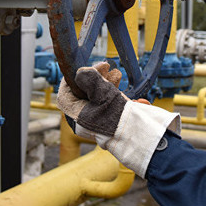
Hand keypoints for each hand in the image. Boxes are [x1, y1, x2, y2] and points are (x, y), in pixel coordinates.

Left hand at [56, 61, 181, 177]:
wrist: (138, 139)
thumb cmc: (117, 118)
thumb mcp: (103, 93)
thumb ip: (90, 79)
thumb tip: (80, 72)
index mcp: (75, 114)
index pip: (66, 92)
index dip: (75, 76)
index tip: (87, 66)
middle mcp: (83, 120)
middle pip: (84, 93)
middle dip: (96, 78)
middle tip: (107, 68)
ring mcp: (97, 122)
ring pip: (98, 98)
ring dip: (109, 85)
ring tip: (118, 75)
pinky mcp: (110, 124)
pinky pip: (112, 107)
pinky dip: (120, 99)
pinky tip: (133, 98)